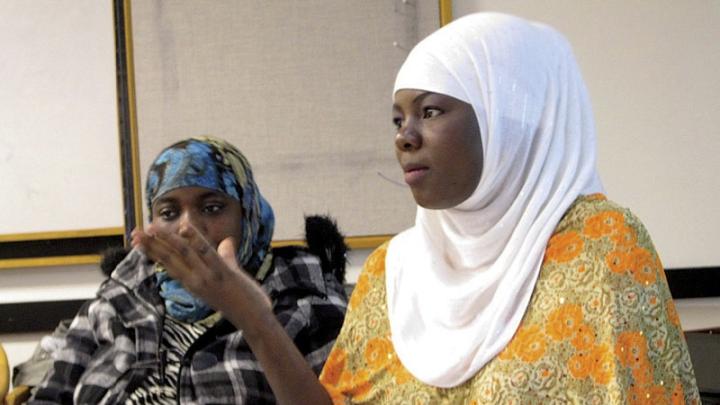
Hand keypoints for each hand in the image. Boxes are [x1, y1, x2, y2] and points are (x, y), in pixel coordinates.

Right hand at [130, 225, 270, 314]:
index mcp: (194, 282)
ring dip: (167, 239)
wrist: (254, 319)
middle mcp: (196, 281)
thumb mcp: (230, 274)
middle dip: (151, 245)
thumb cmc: (242, 299)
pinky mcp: (223, 273)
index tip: (137, 241)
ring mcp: (208, 277)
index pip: (168, 264)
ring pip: (184, 253)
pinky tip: (185, 227)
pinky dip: (196, 239)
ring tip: (151, 227)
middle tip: (134, 233)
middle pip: (169, 259)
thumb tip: (227, 241)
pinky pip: (207, 253)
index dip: (152, 252)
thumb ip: (227, 256)